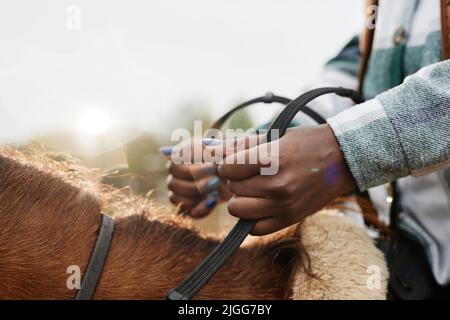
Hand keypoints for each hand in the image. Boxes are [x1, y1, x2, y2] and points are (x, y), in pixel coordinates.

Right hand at [160, 144, 232, 217]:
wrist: (241, 175)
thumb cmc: (229, 158)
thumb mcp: (218, 149)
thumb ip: (194, 148)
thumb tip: (162, 151)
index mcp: (179, 158)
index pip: (173, 166)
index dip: (192, 169)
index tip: (213, 166)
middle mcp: (176, 175)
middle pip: (173, 184)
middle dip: (197, 184)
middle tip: (216, 180)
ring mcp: (181, 192)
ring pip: (176, 199)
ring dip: (197, 196)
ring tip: (215, 191)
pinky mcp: (191, 207)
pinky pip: (187, 212)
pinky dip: (201, 209)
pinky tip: (213, 201)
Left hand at [207, 124, 355, 234]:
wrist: (344, 159)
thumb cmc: (308, 142)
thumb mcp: (276, 136)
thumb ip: (242, 144)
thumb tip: (211, 149)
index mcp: (273, 160)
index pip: (228, 168)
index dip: (228, 164)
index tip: (236, 161)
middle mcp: (278, 185)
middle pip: (233, 188)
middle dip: (236, 180)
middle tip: (250, 173)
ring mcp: (284, 205)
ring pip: (238, 209)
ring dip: (241, 198)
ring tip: (255, 188)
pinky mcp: (290, 219)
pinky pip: (255, 228)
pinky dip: (253, 217)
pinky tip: (262, 204)